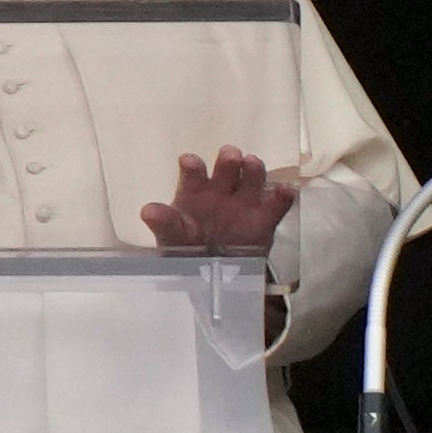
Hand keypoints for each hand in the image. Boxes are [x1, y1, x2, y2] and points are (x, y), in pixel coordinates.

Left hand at [141, 146, 296, 252]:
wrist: (215, 276)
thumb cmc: (188, 247)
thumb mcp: (172, 238)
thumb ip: (165, 223)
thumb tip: (148, 210)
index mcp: (195, 190)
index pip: (193, 171)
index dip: (192, 165)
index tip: (189, 162)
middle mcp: (221, 189)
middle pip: (227, 166)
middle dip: (228, 159)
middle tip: (230, 157)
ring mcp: (244, 202)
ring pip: (253, 177)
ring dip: (253, 168)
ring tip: (251, 166)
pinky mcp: (265, 218)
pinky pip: (277, 204)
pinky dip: (282, 196)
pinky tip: (283, 192)